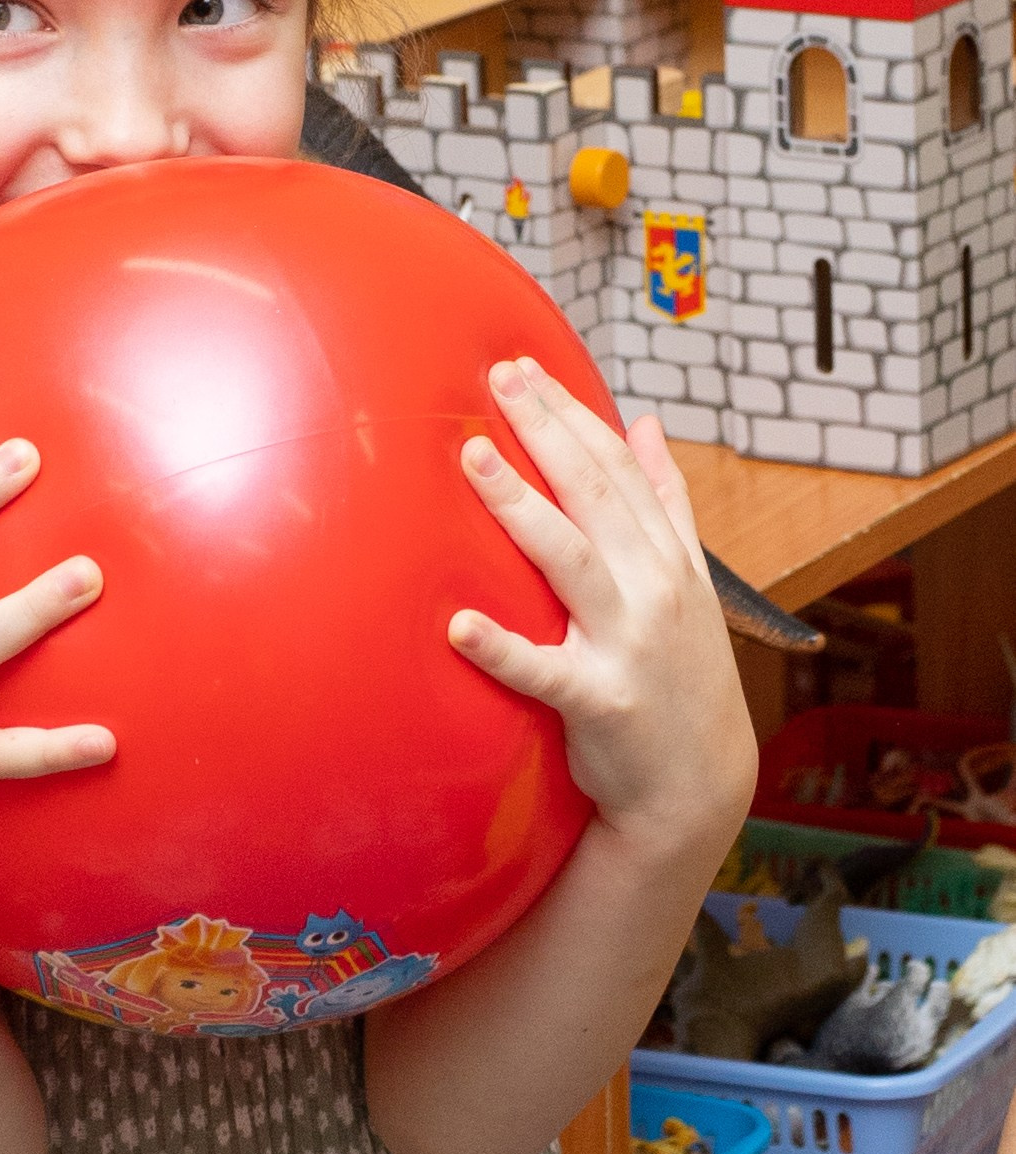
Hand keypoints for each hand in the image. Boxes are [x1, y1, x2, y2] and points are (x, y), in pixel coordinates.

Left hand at [445, 359, 754, 864]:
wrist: (696, 786)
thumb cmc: (679, 673)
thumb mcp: (688, 582)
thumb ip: (666, 503)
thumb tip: (647, 424)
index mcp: (666, 557)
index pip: (617, 469)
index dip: (572, 414)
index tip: (525, 367)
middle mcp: (653, 590)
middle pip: (594, 495)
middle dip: (546, 431)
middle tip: (498, 378)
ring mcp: (629, 645)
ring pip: (569, 561)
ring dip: (520, 507)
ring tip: (473, 459)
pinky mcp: (600, 703)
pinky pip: (544, 672)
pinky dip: (502, 649)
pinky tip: (458, 626)